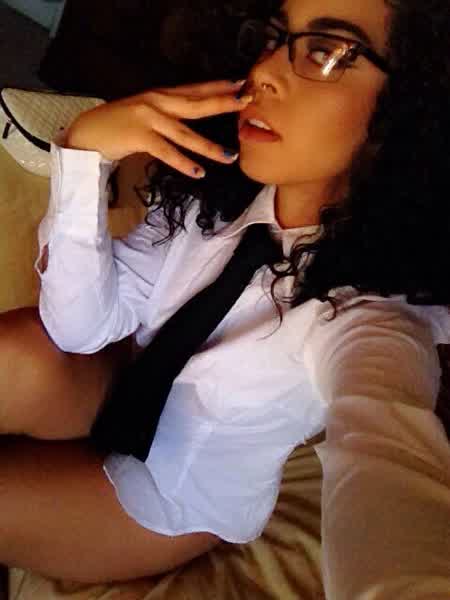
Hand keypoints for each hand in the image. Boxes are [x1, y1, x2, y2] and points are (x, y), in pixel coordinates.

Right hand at [64, 80, 252, 177]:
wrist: (87, 133)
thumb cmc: (116, 126)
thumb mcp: (144, 114)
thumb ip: (166, 115)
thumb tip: (187, 123)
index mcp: (159, 96)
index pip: (194, 90)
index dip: (217, 87)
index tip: (239, 84)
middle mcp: (156, 102)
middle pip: (196, 103)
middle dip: (222, 103)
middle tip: (245, 102)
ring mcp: (147, 118)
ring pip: (185, 133)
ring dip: (209, 146)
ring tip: (229, 156)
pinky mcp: (139, 136)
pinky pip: (166, 151)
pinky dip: (183, 162)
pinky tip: (198, 172)